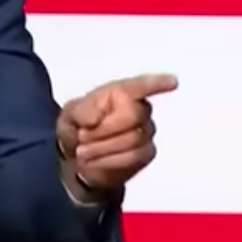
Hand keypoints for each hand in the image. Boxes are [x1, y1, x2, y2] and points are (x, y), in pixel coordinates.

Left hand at [57, 73, 177, 195]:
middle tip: (82, 135)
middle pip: (132, 115)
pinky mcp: (147, 152)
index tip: (172, 82)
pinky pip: (133, 157)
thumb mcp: (70, 114)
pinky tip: (95, 160)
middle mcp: (138, 108)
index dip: (157, 83)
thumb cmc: (76, 126)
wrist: (77, 157)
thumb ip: (81, 111)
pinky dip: (109, 160)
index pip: (140, 85)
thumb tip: (95, 118)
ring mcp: (146, 131)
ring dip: (102, 147)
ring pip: (132, 139)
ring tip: (84, 149)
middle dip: (103, 129)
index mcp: (118, 92)